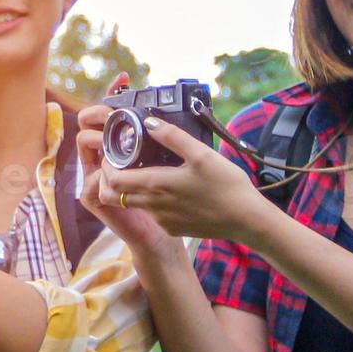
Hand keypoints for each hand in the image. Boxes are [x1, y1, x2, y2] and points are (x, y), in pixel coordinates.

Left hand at [85, 110, 277, 246]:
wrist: (246, 220)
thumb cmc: (226, 185)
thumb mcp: (201, 154)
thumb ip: (173, 137)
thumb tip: (150, 122)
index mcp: (156, 185)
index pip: (112, 179)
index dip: (106, 167)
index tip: (113, 154)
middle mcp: (153, 206)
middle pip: (115, 196)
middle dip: (111, 179)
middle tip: (121, 163)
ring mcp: (162, 220)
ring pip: (133, 204)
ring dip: (131, 189)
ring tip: (146, 171)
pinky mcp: (172, 229)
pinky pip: (153, 214)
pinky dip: (151, 202)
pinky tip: (169, 190)